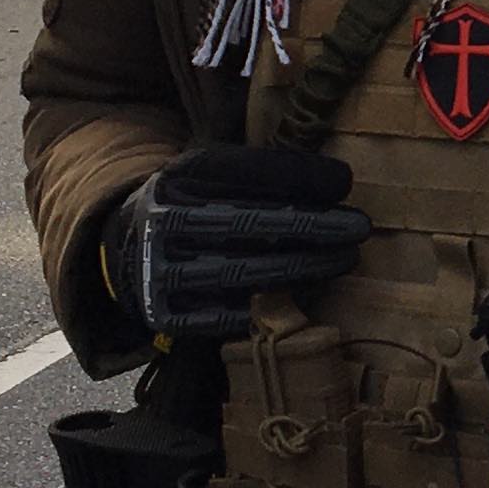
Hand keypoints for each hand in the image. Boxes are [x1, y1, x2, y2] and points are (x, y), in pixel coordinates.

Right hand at [105, 147, 370, 340]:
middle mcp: (164, 223)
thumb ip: (260, 171)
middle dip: (311, 225)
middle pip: (247, 223)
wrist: (129, 255)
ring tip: (346, 258)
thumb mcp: (212, 174)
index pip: (242, 172)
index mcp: (176, 179)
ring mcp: (163, 272)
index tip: (344, 182)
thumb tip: (337, 179)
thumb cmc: (195, 206)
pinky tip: (312, 289)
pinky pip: (232, 313)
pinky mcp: (170, 316)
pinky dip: (276, 301)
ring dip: (304, 266)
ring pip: (243, 271)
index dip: (298, 176)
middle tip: (359, 226)